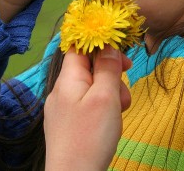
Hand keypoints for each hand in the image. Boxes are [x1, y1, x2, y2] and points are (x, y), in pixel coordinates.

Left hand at [44, 46, 131, 170]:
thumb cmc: (89, 138)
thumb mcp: (105, 97)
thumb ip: (107, 68)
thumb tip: (108, 46)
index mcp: (67, 80)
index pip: (79, 48)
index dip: (101, 47)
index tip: (122, 59)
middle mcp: (61, 91)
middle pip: (89, 69)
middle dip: (111, 77)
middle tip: (122, 95)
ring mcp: (63, 109)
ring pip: (91, 89)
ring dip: (110, 95)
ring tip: (117, 114)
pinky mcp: (67, 126)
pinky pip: (87, 106)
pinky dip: (102, 110)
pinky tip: (108, 125)